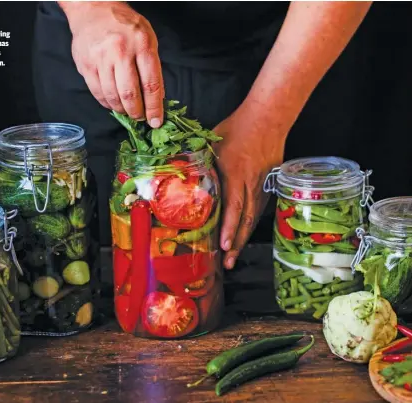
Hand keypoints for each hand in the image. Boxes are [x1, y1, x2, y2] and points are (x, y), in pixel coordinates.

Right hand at [61, 1, 164, 127]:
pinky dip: (107, 103)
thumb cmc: (124, 25)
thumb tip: (157, 97)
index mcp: (142, 44)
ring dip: (122, 109)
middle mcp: (120, 51)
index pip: (151, 84)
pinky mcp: (86, 64)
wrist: (93, 9)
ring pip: (113, 96)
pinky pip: (98, 92)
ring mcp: (101, 58)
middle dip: (137, 112)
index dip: (154, 107)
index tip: (156, 121)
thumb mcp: (147, 38)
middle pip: (130, 94)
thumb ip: (152, 67)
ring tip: (127, 110)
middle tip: (140, 117)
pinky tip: (113, 103)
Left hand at [214, 101, 286, 269]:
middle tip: (228, 262)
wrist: (269, 117)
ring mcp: (263, 185)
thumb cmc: (238, 127)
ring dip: (244, 237)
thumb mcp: (213, 143)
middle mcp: (250, 184)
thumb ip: (200, 162)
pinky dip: (251, 224)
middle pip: (246, 219)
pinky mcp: (270, 184)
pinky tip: (245, 234)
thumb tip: (183, 175)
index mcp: (235, 173)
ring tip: (235, 254)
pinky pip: (260, 208)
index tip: (224, 245)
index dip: (229, 228)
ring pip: (254, 217)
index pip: (233, 206)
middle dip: (237, 243)